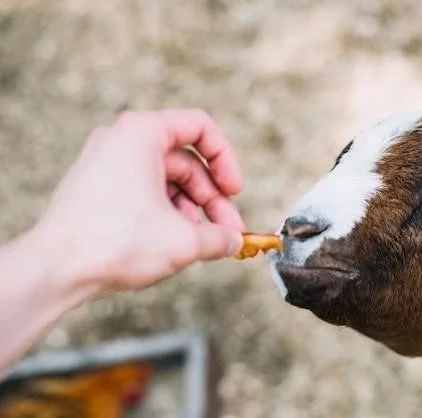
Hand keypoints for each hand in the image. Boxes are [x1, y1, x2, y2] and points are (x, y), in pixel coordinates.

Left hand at [31, 109, 244, 293]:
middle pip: (186, 161)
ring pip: (167, 181)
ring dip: (192, 210)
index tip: (234, 191)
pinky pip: (145, 192)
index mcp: (142, 133)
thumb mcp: (184, 240)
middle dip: (212, 199)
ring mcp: (107, 164)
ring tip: (202, 242)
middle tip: (228, 231)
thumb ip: (220, 237)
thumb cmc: (112, 241)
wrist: (56, 269)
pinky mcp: (99, 188)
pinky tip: (176, 242)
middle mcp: (121, 141)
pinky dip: (167, 213)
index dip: (226, 160)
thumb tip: (234, 241)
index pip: (200, 127)